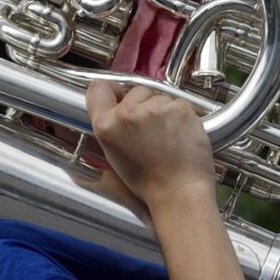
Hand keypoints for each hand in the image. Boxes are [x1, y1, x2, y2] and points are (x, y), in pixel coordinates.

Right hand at [85, 80, 215, 209]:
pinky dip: (180, 116)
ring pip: (158, 97)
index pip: (99, 88)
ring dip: (163, 111)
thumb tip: (117, 105)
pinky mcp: (179, 108)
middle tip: (150, 132)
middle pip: (135, 91)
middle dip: (143, 105)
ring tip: (166, 138)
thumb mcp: (114, 154)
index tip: (120, 98)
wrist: (179, 192)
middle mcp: (127, 113)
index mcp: (105, 125)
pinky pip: (178, 103)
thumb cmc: (149, 181)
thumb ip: (112, 125)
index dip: (111, 92)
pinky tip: (179, 135)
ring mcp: (154, 108)